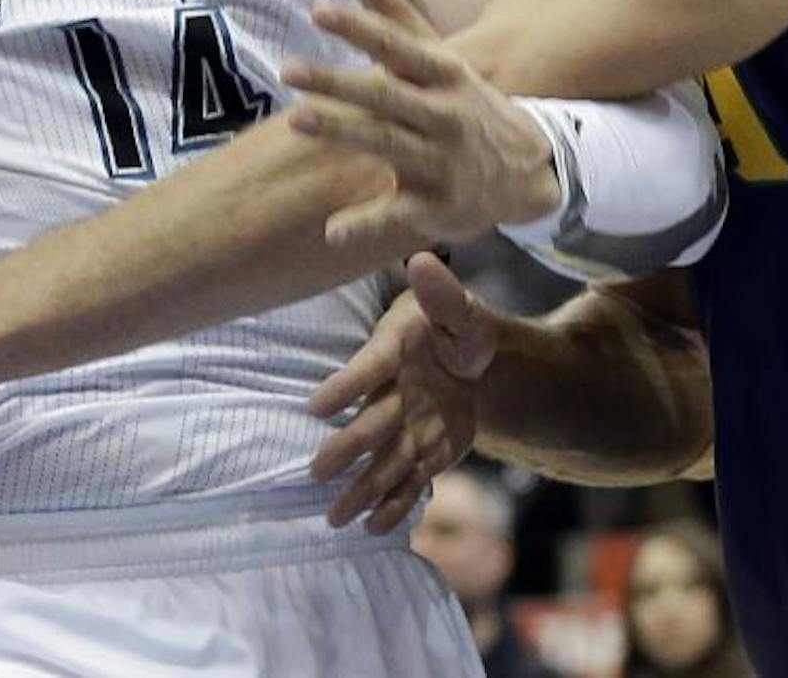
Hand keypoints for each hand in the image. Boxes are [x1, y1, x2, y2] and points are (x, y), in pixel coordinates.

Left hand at [283, 0, 560, 249]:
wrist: (531, 168)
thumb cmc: (462, 100)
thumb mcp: (434, 53)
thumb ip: (386, 6)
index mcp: (443, 73)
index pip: (398, 46)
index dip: (361, 28)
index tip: (319, 12)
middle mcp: (445, 115)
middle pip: (387, 96)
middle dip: (338, 82)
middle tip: (287, 71)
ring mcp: (444, 163)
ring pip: (389, 146)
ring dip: (345, 133)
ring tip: (296, 121)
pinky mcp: (440, 208)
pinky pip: (399, 216)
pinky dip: (367, 223)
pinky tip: (331, 230)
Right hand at [308, 252, 492, 530]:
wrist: (470, 362)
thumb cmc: (456, 327)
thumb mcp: (458, 307)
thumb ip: (442, 292)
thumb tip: (424, 260)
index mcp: (395, 352)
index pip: (369, 368)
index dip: (345, 385)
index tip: (317, 406)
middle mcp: (394, 394)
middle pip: (370, 423)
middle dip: (346, 447)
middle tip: (317, 471)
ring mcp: (408, 427)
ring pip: (383, 460)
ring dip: (362, 487)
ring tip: (337, 517)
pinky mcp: (427, 452)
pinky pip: (409, 480)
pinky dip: (395, 503)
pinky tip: (376, 527)